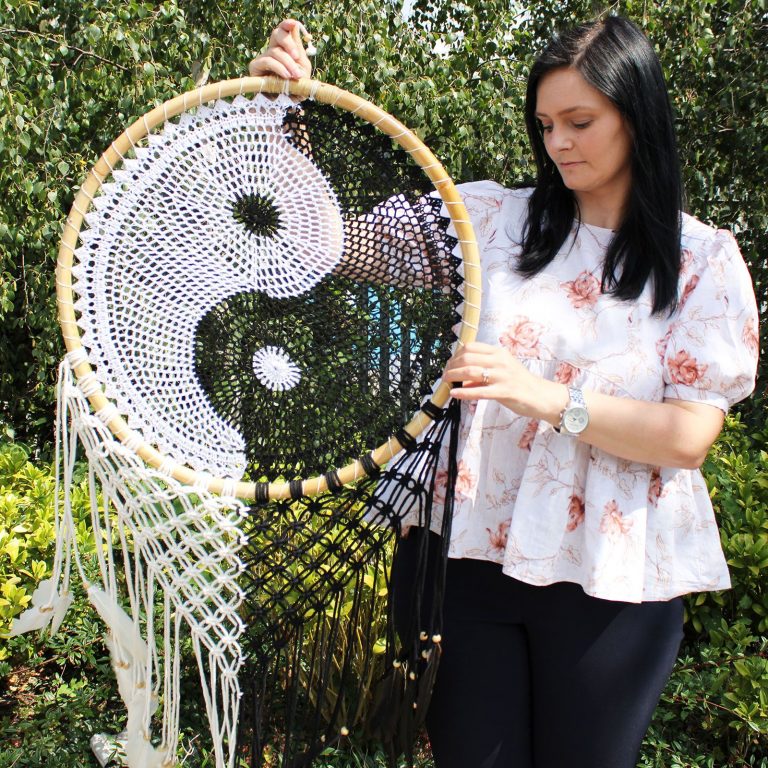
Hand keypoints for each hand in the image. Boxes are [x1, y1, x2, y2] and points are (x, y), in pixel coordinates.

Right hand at [248, 19, 312, 79]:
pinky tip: (286, 76)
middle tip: (297, 56)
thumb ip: (299, 48)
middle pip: (276, 34)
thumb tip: (295, 26)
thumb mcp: (302, 66)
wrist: (289, 102)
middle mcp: (272, 50)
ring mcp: (263, 58)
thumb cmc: (297, 84)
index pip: (282, 30)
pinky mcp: (255, 67)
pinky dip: (278, 68)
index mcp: (283, 47)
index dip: (286, 24)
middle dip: (288, 43)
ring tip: (295, 75)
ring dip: (287, 63)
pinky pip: (267, 61)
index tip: (294, 23)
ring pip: (274, 51)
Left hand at [443, 341, 564, 424]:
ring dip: (454, 377)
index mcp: (499, 353)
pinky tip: (454, 395)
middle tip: (445, 375)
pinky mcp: (505, 391)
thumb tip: (463, 379)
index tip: (449, 365)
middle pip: (467, 357)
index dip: (455, 355)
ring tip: (446, 382)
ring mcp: (503, 376)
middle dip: (451, 366)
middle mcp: (500, 361)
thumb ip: (483, 372)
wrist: (541, 396)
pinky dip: (464, 393)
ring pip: (471, 371)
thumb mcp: (502, 371)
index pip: (471, 347)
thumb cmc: (520, 383)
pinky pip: (479, 391)